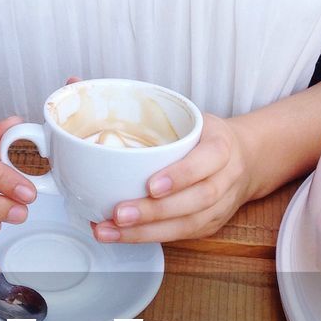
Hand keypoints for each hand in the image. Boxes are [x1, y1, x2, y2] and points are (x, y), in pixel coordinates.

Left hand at [93, 114, 254, 244]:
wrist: (246, 159)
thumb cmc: (202, 135)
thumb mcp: (183, 112)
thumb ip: (132, 102)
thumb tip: (74, 82)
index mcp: (221, 144)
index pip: (207, 160)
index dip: (181, 175)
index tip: (151, 184)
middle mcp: (226, 178)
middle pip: (195, 200)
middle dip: (154, 211)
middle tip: (118, 213)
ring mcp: (220, 206)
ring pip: (186, 225)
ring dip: (144, 231)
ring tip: (109, 230)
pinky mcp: (209, 225)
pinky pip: (179, 236)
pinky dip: (147, 237)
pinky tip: (120, 236)